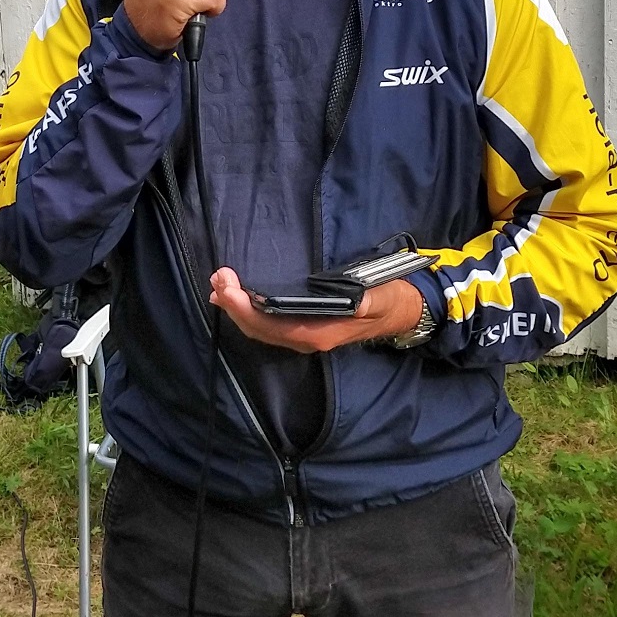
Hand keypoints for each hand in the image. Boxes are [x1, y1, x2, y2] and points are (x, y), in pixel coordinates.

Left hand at [208, 268, 425, 353]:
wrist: (399, 312)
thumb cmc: (388, 300)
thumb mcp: (380, 297)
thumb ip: (365, 300)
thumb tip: (353, 300)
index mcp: (320, 333)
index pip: (273, 326)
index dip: (246, 310)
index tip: (228, 288)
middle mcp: (305, 339)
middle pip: (259, 328)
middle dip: (233, 306)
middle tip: (217, 277)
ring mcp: (302, 335)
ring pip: (259, 328)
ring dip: (235, 308)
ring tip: (218, 284)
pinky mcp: (300, 327)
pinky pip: (267, 324)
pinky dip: (246, 310)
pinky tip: (234, 297)